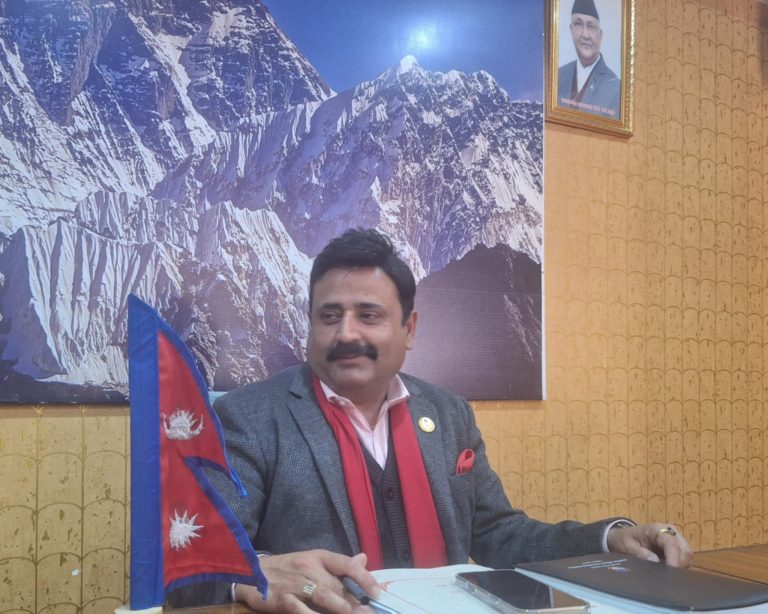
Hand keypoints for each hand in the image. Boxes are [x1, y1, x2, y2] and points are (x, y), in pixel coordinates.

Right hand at [234, 550, 379, 612]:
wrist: (251, 572)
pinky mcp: (280, 599)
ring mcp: (295, 584)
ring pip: (322, 595)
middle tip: (370, 613)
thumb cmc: (288, 568)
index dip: (364, 577)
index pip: (346, 564)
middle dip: (355, 601)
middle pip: (337, 585)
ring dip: (340, 608)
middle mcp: (309, 567)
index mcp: (320, 557)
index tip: (377, 592)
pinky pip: (299, 609)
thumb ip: (338, 565)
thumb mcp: (312, 560)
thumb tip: (363, 560)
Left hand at [607, 522, 691, 567]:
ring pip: (687, 554)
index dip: (674, 558)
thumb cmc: (624, 540)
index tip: (671, 572)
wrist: (622, 536)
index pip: (671, 543)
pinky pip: (684, 557)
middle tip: (669, 577)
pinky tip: (668, 570)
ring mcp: (674, 537)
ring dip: (681, 565)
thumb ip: (640, 553)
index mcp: (656, 528)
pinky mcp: (676, 545)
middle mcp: (669, 530)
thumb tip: (655, 561)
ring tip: (667, 573)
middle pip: (684, 549)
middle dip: (679, 564)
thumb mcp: (627, 547)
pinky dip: (680, 565)